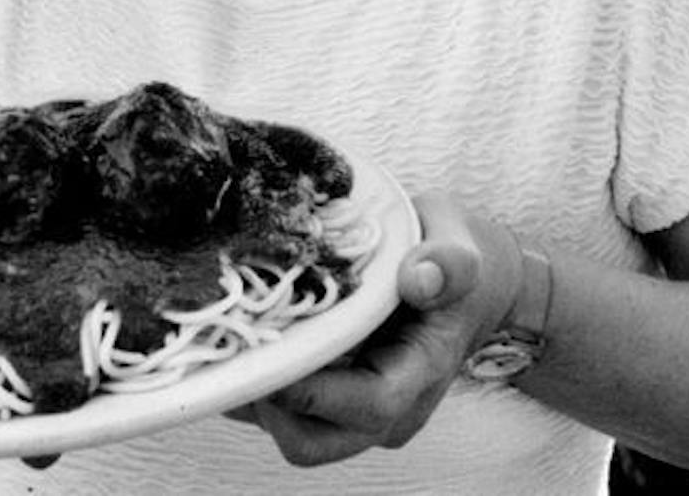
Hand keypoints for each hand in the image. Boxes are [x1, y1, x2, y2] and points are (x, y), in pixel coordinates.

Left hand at [228, 194, 520, 466]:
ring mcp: (351, 411)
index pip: (368, 406)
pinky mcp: (324, 399)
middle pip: (312, 441)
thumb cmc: (451, 262)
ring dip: (251, 391)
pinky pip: (275, 408)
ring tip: (230, 334)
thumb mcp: (458, 245)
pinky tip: (239, 334)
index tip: (266, 352)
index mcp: (420, 375)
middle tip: (233, 343)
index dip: (311, 391)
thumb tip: (417, 278)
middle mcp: (385, 410)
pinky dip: (252, 380)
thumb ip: (448, 262)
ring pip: (284, 429)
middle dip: (264, 403)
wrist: (456, 283)